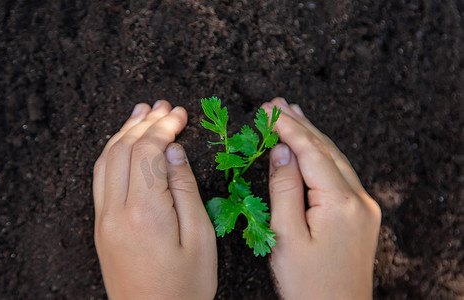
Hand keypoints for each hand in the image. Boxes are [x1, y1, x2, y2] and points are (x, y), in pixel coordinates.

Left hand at [92, 100, 216, 299]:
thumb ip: (185, 189)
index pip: (148, 152)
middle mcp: (116, 211)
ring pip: (106, 160)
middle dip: (145, 122)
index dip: (164, 127)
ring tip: (142, 112)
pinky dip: (112, 152)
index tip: (180, 113)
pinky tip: (124, 143)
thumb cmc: (185, 287)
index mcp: (145, 213)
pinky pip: (101, 178)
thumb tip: (174, 152)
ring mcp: (104, 218)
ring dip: (124, 132)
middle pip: (123, 149)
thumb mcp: (200, 238)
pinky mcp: (102, 226)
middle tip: (164, 106)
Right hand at [262, 98, 380, 298]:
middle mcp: (359, 198)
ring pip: (336, 159)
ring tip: (294, 114)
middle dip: (301, 124)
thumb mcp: (286, 236)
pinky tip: (312, 149)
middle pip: (326, 149)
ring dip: (313, 136)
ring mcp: (364, 206)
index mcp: (339, 202)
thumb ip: (284, 189)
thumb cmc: (307, 283)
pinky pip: (341, 174)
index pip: (311, 152)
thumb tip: (281, 151)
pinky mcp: (363, 214)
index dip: (288, 128)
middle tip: (277, 102)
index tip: (268, 109)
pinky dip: (323, 156)